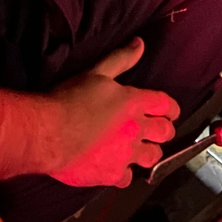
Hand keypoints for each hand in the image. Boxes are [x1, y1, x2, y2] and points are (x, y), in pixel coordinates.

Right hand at [46, 38, 179, 188]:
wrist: (50, 133)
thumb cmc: (70, 100)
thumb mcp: (96, 72)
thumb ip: (121, 59)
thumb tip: (139, 44)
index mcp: (133, 103)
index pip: (165, 104)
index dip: (171, 108)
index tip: (170, 111)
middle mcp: (136, 130)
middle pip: (165, 132)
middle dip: (165, 130)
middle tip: (157, 129)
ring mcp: (126, 155)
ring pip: (152, 157)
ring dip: (149, 152)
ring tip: (141, 149)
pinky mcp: (113, 174)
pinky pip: (128, 178)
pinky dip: (124, 172)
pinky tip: (116, 167)